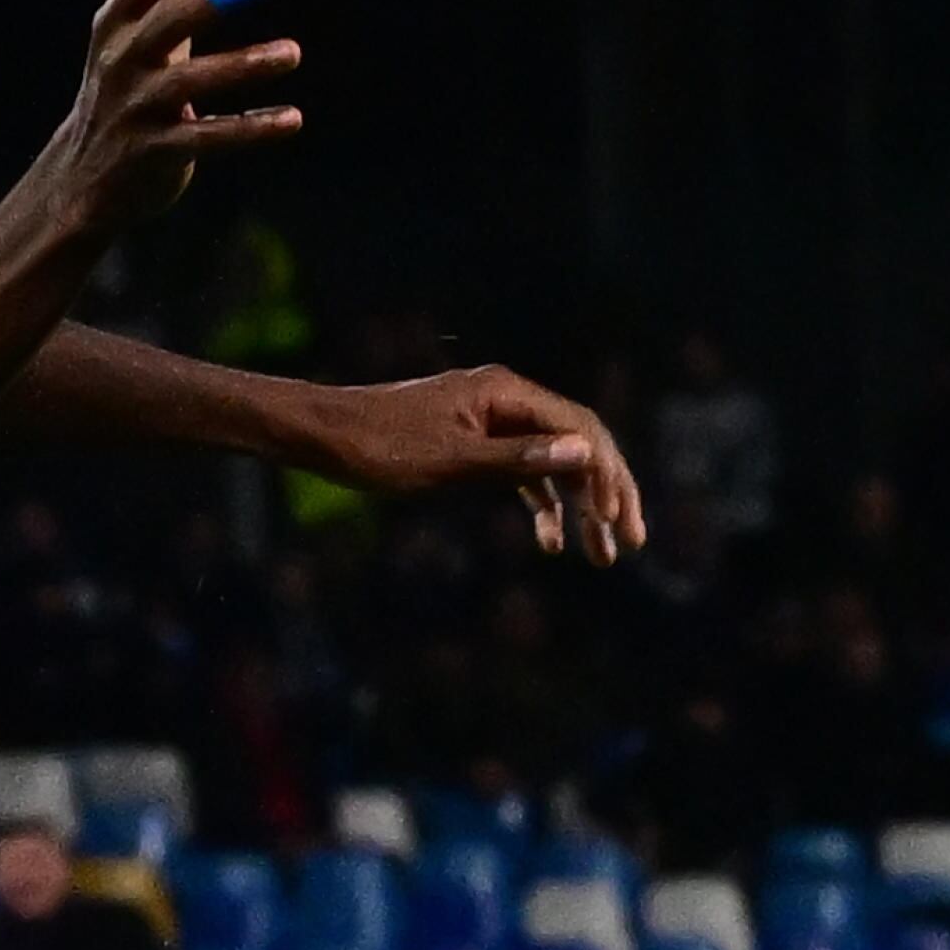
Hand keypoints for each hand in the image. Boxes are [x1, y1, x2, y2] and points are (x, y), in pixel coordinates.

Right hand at [37, 0, 301, 238]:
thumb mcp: (149, 31)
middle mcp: (119, 61)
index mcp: (116, 25)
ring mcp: (133, 108)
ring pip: (189, 80)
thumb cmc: (129, 91)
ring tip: (292, 53)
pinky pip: (205, 137)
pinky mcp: (152, 152)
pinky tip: (292, 119)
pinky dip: (249, 129)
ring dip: (243, 65)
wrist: (82, 178)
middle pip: (166, 20)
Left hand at [311, 365, 647, 563]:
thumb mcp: (450, 461)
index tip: (617, 523)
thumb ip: (517, 460)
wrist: (320, 435)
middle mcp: (504, 399)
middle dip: (606, 495)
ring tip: (601, 557)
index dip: (608, 476)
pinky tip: (549, 543)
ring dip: (578, 507)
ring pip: (552, 463)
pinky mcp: (471, 443)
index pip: (581, 429)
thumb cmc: (378, 445)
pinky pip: (520, 472)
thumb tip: (585, 453)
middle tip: (629, 545)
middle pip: (576, 445)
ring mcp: (488, 421)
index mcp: (504, 392)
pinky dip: (539, 504)